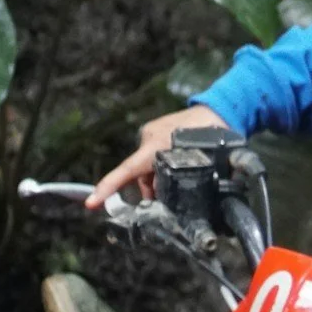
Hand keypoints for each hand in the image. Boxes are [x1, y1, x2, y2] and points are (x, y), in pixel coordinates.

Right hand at [90, 104, 224, 209]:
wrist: (218, 109)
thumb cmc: (215, 133)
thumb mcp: (208, 160)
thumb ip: (196, 179)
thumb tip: (189, 201)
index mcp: (159, 144)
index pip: (129, 169)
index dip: (109, 186)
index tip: (92, 202)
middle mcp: (150, 137)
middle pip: (140, 173)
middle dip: (150, 190)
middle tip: (166, 202)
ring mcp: (151, 132)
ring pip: (146, 167)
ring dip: (156, 179)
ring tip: (176, 184)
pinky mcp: (155, 131)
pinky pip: (151, 156)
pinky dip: (158, 167)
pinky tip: (174, 170)